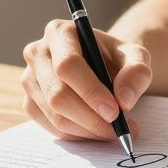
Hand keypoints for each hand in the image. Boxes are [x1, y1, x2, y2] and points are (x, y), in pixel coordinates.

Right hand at [20, 20, 151, 140]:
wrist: (104, 65)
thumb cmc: (117, 58)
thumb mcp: (137, 56)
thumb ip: (137, 72)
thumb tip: (124, 100)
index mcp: (60, 32)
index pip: (68, 65)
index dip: (90, 92)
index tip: (115, 112)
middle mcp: (37, 53)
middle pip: (57, 94)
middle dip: (90, 118)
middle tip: (118, 129)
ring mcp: (29, 79)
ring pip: (54, 115)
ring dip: (87, 130)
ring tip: (114, 131)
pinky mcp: (30, 102)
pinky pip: (51, 127)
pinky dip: (78, 135)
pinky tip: (97, 131)